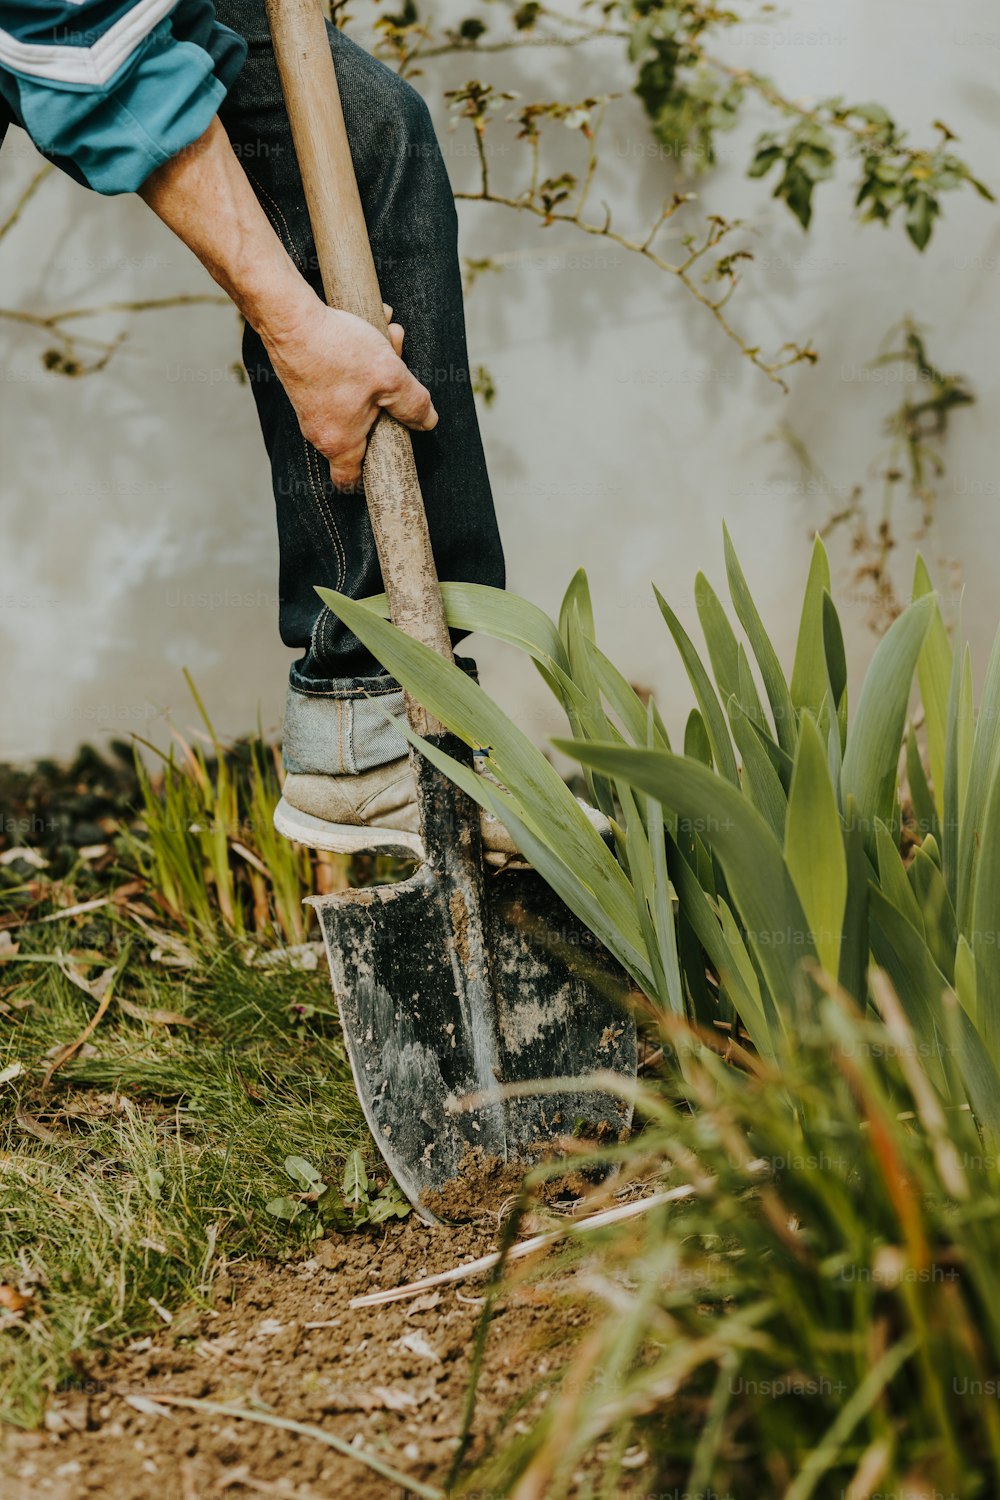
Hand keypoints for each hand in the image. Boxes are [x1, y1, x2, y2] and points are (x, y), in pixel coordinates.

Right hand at [138, 119, 436, 489]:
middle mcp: (316, 421)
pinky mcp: (298, 357)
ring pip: (351, 385)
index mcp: (337, 439)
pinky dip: (356, 341)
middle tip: (398, 365)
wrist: (277, 299)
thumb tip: (429, 420)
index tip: (384, 470)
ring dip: (375, 360)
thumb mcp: (388, 374)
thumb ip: (413, 402)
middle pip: (360, 422)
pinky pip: (338, 357)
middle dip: (386, 396)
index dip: (367, 479)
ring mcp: (305, 390)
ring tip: (386, 331)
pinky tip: (369, 315)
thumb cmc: (331, 345)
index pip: (348, 481)